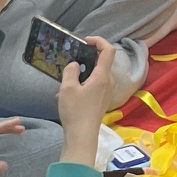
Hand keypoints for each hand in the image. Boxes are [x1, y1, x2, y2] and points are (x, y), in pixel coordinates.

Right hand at [55, 36, 116, 163]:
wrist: (82, 135)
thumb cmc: (75, 111)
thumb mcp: (67, 88)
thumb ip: (71, 71)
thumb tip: (75, 64)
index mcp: (103, 76)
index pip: (108, 50)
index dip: (99, 41)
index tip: (85, 41)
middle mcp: (109, 82)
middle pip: (103, 61)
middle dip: (87, 57)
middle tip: (72, 59)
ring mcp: (107, 91)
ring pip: (97, 74)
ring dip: (83, 72)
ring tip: (66, 80)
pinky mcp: (103, 99)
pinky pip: (95, 84)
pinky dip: (84, 83)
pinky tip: (69, 93)